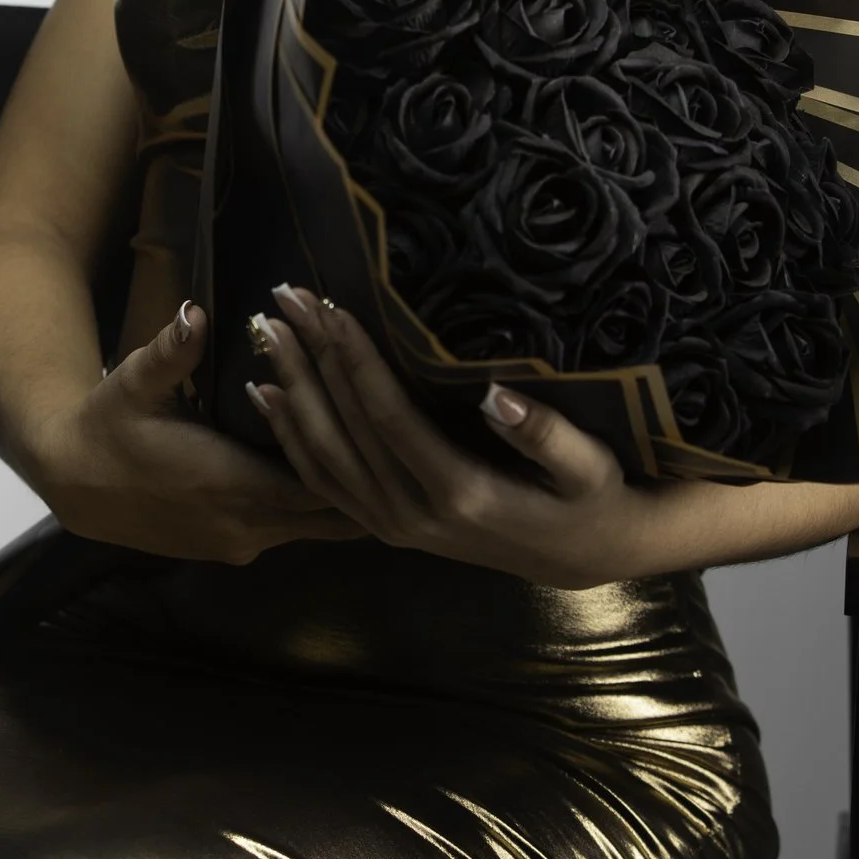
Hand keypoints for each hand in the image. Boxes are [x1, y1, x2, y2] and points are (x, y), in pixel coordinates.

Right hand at [33, 302, 360, 562]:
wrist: (71, 482)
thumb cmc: (108, 426)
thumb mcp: (134, 382)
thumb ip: (171, 351)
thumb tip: (196, 314)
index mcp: (231, 485)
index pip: (319, 481)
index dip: (358, 458)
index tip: (388, 431)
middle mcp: (243, 526)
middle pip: (330, 515)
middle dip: (365, 485)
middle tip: (408, 456)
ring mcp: (236, 545)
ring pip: (311, 527)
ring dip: (338, 498)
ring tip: (380, 463)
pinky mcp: (227, 550)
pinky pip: (286, 532)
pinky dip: (308, 509)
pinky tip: (329, 478)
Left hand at [245, 288, 658, 588]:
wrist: (581, 556)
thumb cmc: (592, 499)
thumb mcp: (590, 468)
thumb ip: (546, 434)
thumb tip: (496, 395)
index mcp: (460, 492)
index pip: (388, 416)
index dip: (356, 360)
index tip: (330, 308)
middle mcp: (414, 514)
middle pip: (344, 430)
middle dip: (310, 360)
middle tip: (281, 301)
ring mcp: (393, 525)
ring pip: (322, 457)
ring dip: (292, 391)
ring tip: (266, 333)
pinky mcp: (385, 526)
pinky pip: (323, 483)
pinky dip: (290, 438)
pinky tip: (267, 395)